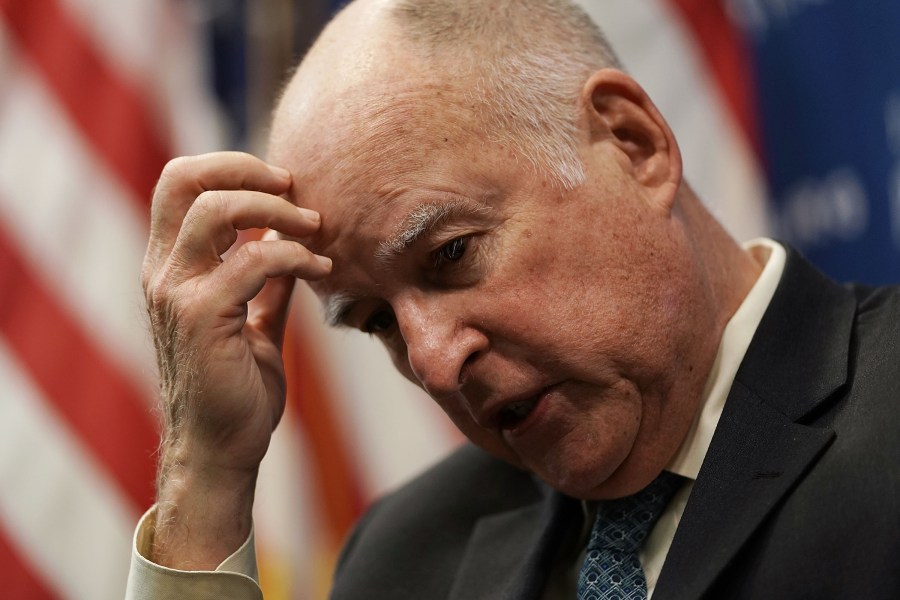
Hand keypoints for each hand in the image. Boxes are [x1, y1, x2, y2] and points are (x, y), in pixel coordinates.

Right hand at [140, 152, 330, 568]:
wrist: (221, 449)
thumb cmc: (235, 387)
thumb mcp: (251, 318)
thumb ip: (265, 279)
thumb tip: (290, 240)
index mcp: (170, 266)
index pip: (179, 183)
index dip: (230, 166)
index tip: (281, 182)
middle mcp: (162, 272)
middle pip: (183, 179)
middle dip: (247, 169)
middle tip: (295, 188)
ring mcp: (176, 294)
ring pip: (216, 212)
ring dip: (277, 210)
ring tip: (316, 228)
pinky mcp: (202, 318)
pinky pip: (253, 261)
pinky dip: (295, 256)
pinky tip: (323, 270)